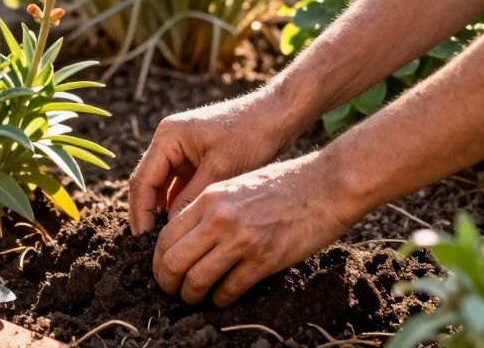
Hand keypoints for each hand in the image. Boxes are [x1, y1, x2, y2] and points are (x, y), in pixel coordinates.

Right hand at [128, 86, 305, 233]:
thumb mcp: (221, 169)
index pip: (143, 179)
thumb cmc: (252, 135)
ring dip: (161, 209)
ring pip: (162, 185)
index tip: (142, 239)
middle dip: (146, 212)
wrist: (277, 114)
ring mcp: (181, 147)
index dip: (141, 211)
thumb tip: (171, 228)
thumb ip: (192, 198)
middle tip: (147, 244)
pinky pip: (179, 183)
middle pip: (148, 182)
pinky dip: (177, 202)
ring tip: (163, 239)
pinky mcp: (195, 155)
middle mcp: (169, 140)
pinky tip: (181, 224)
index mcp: (168, 136)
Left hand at [151, 152, 359, 305]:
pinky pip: (230, 288)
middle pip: (174, 260)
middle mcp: (219, 219)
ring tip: (193, 298)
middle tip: (170, 290)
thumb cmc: (282, 184)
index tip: (162, 269)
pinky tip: (222, 297)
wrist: (326, 185)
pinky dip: (221, 298)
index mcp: (209, 198)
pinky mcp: (264, 259)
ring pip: (197, 280)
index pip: (166, 236)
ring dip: (191, 295)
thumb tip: (185, 237)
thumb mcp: (235, 186)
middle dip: (167, 282)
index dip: (158, 259)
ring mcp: (242, 240)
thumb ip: (209, 208)